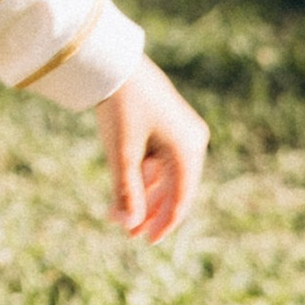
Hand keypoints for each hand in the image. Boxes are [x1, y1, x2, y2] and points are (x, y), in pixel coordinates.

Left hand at [98, 58, 208, 242]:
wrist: (113, 63)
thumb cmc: (120, 106)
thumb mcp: (122, 152)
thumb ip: (126, 190)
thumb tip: (128, 226)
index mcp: (189, 148)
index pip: (181, 198)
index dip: (165, 223)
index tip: (146, 242)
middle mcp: (191, 141)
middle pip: (174, 189)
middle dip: (150, 212)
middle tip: (129, 235)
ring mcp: (181, 134)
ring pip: (165, 177)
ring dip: (143, 197)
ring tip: (119, 218)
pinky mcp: (168, 128)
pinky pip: (159, 162)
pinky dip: (142, 177)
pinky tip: (123, 194)